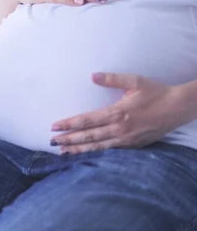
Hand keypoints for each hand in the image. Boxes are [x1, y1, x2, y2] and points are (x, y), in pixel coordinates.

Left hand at [50, 73, 188, 153]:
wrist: (178, 108)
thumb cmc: (155, 92)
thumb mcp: (134, 81)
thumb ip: (112, 79)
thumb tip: (92, 76)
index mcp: (117, 113)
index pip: (86, 121)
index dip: (69, 124)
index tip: (54, 126)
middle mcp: (119, 129)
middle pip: (88, 136)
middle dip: (68, 139)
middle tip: (52, 141)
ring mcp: (126, 140)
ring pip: (97, 147)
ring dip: (79, 149)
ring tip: (63, 152)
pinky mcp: (132, 146)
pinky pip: (109, 151)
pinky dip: (95, 153)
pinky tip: (85, 154)